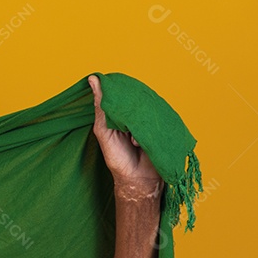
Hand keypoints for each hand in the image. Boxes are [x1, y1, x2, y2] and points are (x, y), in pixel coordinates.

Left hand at [88, 75, 162, 200]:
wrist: (137, 179)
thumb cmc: (118, 157)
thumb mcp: (103, 130)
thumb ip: (100, 107)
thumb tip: (93, 79)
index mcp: (122, 114)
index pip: (123, 94)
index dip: (121, 94)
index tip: (118, 100)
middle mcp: (138, 115)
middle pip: (138, 100)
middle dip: (130, 113)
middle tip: (123, 130)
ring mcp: (152, 121)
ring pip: (148, 110)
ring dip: (138, 125)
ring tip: (131, 142)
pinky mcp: (164, 128)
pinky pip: (160, 121)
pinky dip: (147, 132)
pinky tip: (139, 144)